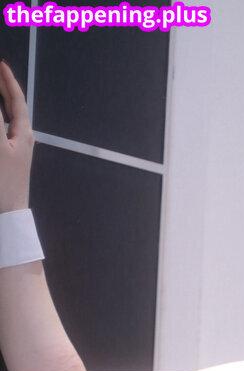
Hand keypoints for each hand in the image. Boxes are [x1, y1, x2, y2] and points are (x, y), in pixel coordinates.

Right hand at [0, 61, 33, 211]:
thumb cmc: (3, 183)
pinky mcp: (6, 160)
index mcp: (23, 133)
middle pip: (10, 107)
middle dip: (1, 89)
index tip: (0, 64)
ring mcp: (13, 150)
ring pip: (5, 119)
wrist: (5, 216)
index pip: (16, 100)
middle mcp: (21, 139)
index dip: (7, 80)